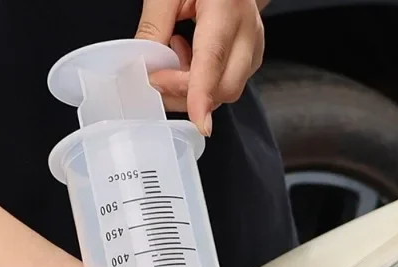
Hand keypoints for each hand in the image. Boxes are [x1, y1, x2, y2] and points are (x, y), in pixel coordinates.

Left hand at [135, 0, 264, 135]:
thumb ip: (154, 25)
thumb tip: (143, 65)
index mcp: (227, 8)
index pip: (214, 60)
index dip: (203, 95)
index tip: (200, 124)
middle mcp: (248, 31)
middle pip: (224, 88)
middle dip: (187, 96)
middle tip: (157, 77)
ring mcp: (254, 47)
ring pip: (225, 92)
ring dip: (193, 90)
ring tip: (175, 55)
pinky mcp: (251, 57)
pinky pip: (227, 85)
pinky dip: (203, 84)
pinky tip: (190, 58)